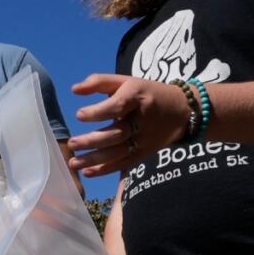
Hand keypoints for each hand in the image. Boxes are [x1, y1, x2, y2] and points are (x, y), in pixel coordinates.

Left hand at [66, 75, 191, 176]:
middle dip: (92, 141)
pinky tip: (88, 173)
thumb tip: (74, 89)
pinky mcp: (144, 153)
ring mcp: (144, 139)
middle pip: (116, 134)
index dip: (98, 112)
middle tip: (71, 143)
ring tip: (73, 163)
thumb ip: (99, 82)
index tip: (79, 115)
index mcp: (137, 97)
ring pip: (118, 152)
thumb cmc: (146, 93)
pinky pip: (124, 163)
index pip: (117, 106)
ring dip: (94, 159)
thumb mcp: (126, 81)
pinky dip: (105, 170)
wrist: (182, 111)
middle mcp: (141, 120)